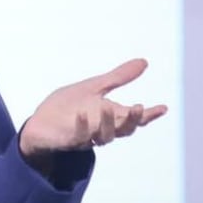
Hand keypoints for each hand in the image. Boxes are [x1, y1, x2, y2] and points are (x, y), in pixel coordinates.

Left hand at [20, 58, 167, 157]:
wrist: (39, 122)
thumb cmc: (67, 106)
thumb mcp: (94, 87)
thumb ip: (117, 78)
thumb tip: (144, 62)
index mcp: (110, 116)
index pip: (134, 118)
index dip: (149, 115)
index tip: (163, 107)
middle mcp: (101, 129)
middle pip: (124, 130)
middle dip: (132, 120)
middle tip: (140, 107)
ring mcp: (86, 137)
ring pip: (105, 137)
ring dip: (108, 123)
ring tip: (107, 106)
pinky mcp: (68, 141)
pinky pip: (78, 138)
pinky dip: (82, 127)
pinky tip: (82, 114)